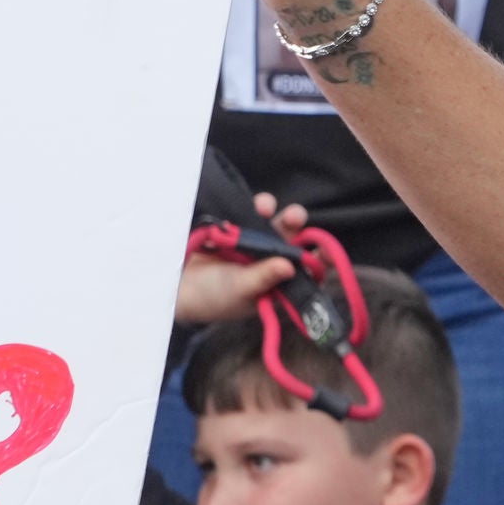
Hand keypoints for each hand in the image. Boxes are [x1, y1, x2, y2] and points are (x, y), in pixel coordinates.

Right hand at [176, 191, 309, 323]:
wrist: (175, 286)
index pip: (309, 270)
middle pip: (293, 239)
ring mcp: (255, 244)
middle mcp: (272, 261)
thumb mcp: (239, 291)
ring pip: (274, 223)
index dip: (321, 258)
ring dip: (275, 212)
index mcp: (279, 282)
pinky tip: (255, 206)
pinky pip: (252, 214)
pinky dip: (256, 208)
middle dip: (296, 226)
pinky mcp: (238, 230)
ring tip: (265, 206)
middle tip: (294, 217)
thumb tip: (290, 266)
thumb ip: (263, 278)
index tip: (328, 250)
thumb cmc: (212, 298)